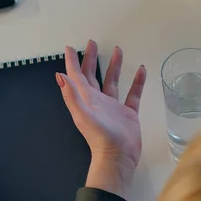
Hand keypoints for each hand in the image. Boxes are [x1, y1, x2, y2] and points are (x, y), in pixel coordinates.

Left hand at [56, 41, 146, 194]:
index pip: (76, 76)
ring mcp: (114, 107)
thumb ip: (71, 95)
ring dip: (114, 66)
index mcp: (86, 100)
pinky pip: (133, 94)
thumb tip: (59, 75)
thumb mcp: (82, 115)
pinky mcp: (129, 113)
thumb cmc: (99, 136)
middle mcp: (98, 101)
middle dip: (91, 59)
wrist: (118, 157)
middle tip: (92, 42)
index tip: (70, 47)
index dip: (72, 62)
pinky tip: (141, 71)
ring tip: (118, 50)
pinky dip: (137, 82)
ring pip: (113, 81)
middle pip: (93, 75)